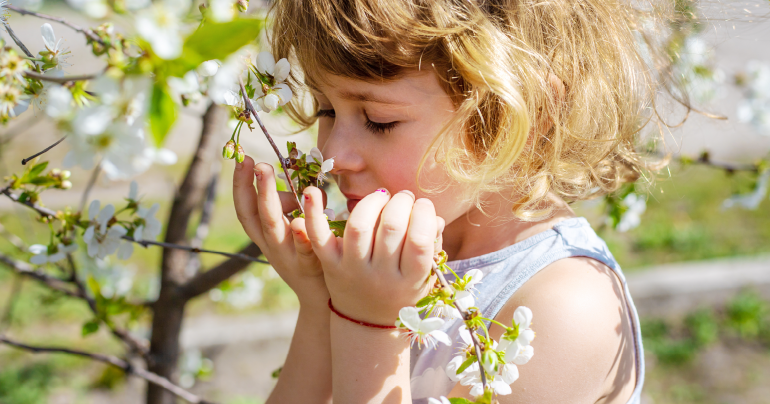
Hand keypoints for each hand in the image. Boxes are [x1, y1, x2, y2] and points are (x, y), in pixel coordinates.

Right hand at [233, 155, 327, 305]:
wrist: (324, 299)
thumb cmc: (312, 258)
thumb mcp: (298, 230)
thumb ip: (296, 208)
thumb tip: (298, 190)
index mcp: (265, 236)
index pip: (246, 207)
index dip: (241, 184)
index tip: (242, 159)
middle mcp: (270, 245)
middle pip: (255, 215)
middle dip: (253, 186)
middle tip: (256, 162)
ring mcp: (287, 256)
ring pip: (273, 228)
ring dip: (270, 200)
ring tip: (268, 175)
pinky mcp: (307, 267)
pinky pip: (302, 250)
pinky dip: (299, 237)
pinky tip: (301, 222)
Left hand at [303, 186, 443, 325]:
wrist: (366, 324)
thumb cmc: (401, 292)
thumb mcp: (424, 277)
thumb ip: (432, 246)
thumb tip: (435, 217)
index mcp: (409, 280)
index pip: (420, 241)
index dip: (423, 215)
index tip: (423, 205)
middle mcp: (380, 277)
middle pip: (392, 228)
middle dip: (401, 203)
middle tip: (404, 198)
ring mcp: (353, 270)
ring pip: (360, 226)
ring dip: (372, 202)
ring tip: (381, 197)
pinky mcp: (330, 265)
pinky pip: (319, 237)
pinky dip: (313, 214)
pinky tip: (313, 192)